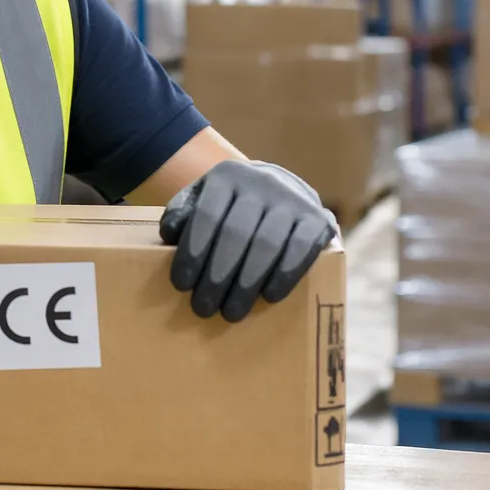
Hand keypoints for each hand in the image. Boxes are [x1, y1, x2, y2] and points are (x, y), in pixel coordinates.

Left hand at [159, 160, 336, 322]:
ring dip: (247, 284)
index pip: (206, 215)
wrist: (282, 189)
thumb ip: (182, 214)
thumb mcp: (201, 199)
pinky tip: (269, 296)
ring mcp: (293, 199)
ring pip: (267, 245)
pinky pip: (301, 250)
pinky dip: (284, 275)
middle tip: (203, 308)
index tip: (181, 285)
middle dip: (216, 277)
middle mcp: (262, 182)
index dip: (192, 252)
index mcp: (227, 176)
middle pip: (236, 234)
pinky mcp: (318, 219)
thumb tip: (170, 236)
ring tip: (231, 312)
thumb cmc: (231, 206)